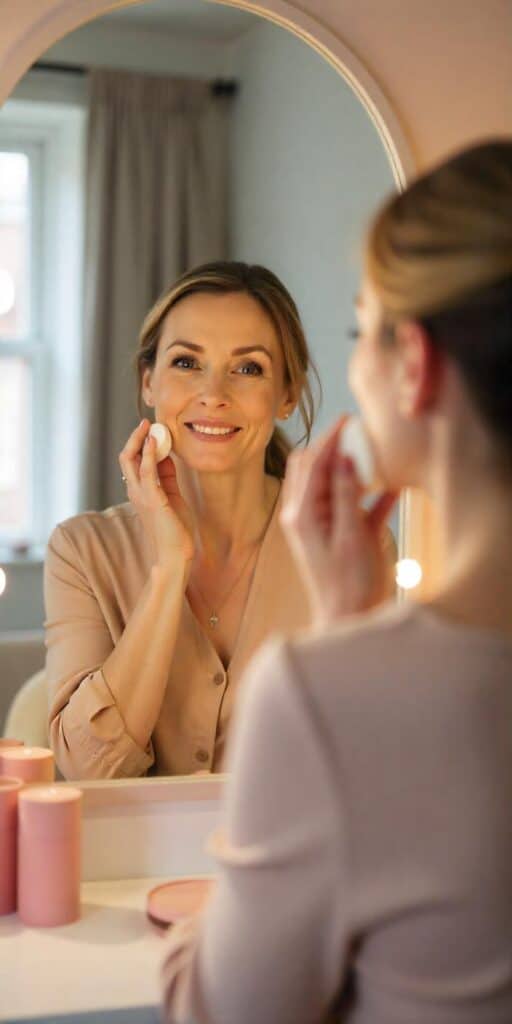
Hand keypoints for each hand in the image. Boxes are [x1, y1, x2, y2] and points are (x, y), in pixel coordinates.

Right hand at [119, 419, 194, 566]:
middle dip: (135, 438)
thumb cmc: (175, 528)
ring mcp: (142, 495)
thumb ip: (168, 477)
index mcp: (140, 491)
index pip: (132, 462)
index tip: (151, 430)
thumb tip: (167, 456)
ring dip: (139, 440)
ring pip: (130, 460)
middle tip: (145, 422)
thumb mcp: (172, 496)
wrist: (175, 553)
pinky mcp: (153, 499)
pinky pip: (147, 472)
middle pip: (126, 457)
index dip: (140, 444)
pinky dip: (149, 454)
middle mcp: (136, 491)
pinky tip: (155, 441)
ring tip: (148, 426)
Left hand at [280, 417, 397, 624]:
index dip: (330, 438)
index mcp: (302, 514)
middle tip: (360, 433)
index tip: (349, 419)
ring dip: (351, 468)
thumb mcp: (351, 536)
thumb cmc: (348, 584)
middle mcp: (305, 515)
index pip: (312, 463)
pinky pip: (353, 505)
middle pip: (313, 467)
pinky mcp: (341, 535)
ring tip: (376, 455)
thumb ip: (345, 496)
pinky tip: (393, 487)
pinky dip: (369, 494)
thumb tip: (343, 458)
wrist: (348, 620)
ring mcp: (322, 524)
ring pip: (332, 482)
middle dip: (334, 447)